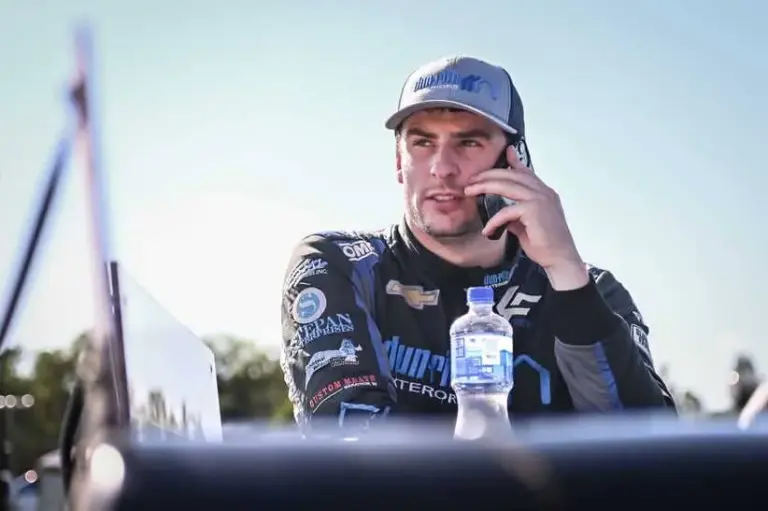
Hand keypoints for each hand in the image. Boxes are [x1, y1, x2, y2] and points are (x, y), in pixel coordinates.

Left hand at [464, 146, 588, 289]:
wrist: (560, 259)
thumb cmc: (545, 245)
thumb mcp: (526, 226)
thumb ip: (515, 215)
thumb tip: (501, 214)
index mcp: (544, 194)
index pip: (527, 173)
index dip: (515, 161)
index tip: (506, 151)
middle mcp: (544, 192)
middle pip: (512, 175)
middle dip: (489, 174)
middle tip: (471, 179)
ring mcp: (541, 199)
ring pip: (508, 185)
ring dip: (485, 186)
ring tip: (469, 190)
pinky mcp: (534, 210)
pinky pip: (507, 211)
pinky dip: (495, 221)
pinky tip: (487, 231)